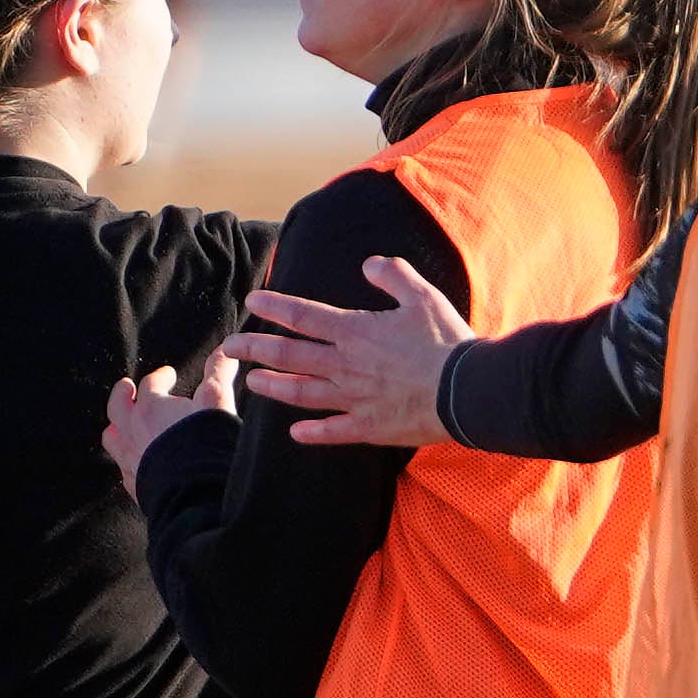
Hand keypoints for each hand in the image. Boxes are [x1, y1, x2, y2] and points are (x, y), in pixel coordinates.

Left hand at [102, 356, 231, 494]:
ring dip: (116, 427)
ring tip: (120, 423)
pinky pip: (123, 469)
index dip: (160, 377)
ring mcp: (131, 458)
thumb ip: (218, 374)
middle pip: (118, 405)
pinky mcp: (136, 484)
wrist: (200, 488)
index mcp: (152, 407)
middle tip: (127, 387)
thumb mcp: (217, 402)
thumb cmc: (207, 442)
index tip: (168, 375)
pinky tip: (134, 461)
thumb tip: (226, 350)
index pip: (151, 383)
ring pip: (113, 438)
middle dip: (123, 393)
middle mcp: (134, 430)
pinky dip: (127, 461)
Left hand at [223, 255, 472, 446]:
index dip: (275, 308)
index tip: (252, 303)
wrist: (468, 391)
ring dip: (273, 387)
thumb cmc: (447, 343)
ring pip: (302, 393)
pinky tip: (295, 433)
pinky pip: (334, 431)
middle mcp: (346, 365)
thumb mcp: (423, 297)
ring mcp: (355, 399)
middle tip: (229, 347)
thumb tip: (369, 264)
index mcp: (356, 332)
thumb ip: (393, 276)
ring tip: (252, 383)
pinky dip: (312, 433)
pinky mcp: (370, 427)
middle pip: (289, 356)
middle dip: (254, 349)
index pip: (303, 316)